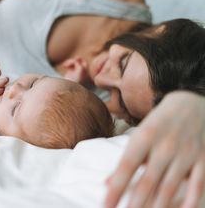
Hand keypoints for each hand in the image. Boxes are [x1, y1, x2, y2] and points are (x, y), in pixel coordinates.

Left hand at [105, 91, 204, 207]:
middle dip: (135, 204)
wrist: (192, 103)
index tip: (105, 206)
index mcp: (144, 137)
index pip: (126, 167)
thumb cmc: (159, 123)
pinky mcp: (204, 159)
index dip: (116, 189)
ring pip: (169, 188)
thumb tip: (107, 183)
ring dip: (156, 207)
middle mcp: (165, 145)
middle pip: (147, 182)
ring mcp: (186, 153)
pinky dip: (189, 203)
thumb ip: (126, 160)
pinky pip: (197, 186)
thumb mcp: (139, 135)